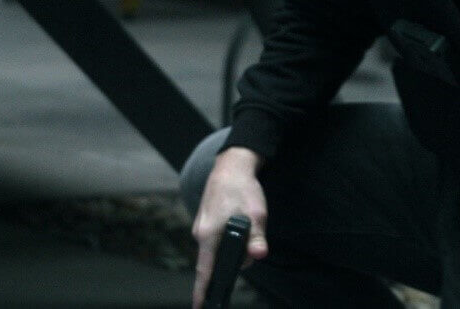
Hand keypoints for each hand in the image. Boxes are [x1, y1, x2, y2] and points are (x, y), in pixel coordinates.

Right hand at [191, 147, 268, 307]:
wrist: (231, 165)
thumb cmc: (241, 188)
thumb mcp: (256, 213)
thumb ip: (257, 238)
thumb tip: (259, 255)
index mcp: (209, 234)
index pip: (204, 271)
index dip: (203, 291)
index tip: (200, 306)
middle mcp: (201, 234)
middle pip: (216, 262)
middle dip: (235, 261)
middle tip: (252, 248)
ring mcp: (202, 228)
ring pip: (218, 250)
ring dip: (234, 248)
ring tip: (249, 230)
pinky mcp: (206, 222)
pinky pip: (217, 240)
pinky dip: (229, 239)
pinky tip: (240, 224)